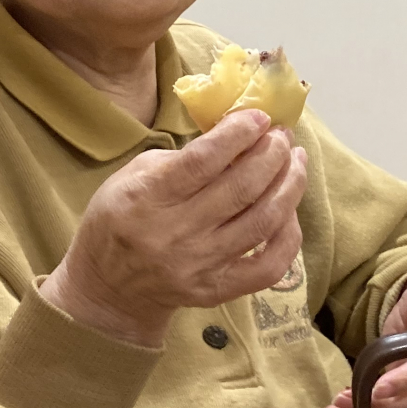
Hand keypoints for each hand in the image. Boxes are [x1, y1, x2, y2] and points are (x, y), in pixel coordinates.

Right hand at [42, 108, 307, 346]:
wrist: (110, 288)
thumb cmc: (120, 219)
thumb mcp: (132, 177)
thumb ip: (181, 158)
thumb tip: (237, 137)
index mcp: (148, 198)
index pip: (203, 161)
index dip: (238, 134)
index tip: (260, 116)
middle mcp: (176, 234)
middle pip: (241, 188)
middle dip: (272, 154)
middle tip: (283, 135)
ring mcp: (200, 266)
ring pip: (262, 222)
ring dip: (289, 186)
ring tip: (296, 162)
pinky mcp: (218, 291)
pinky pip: (269, 266)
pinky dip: (289, 235)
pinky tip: (290, 210)